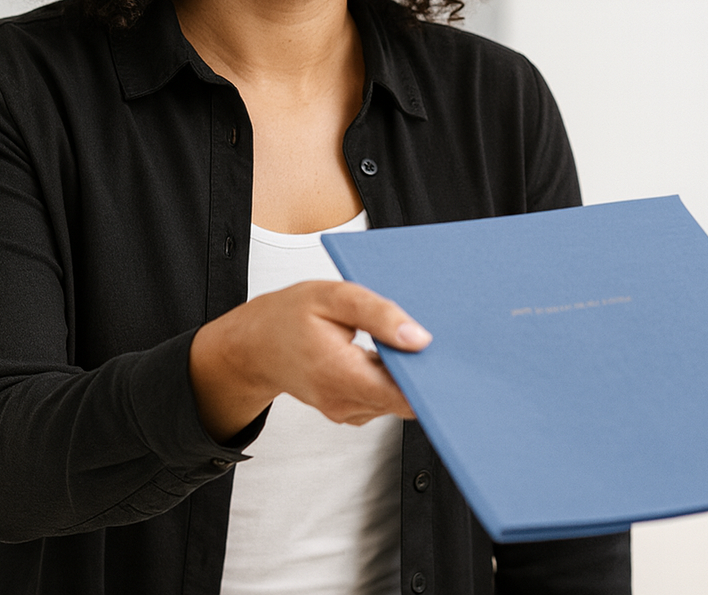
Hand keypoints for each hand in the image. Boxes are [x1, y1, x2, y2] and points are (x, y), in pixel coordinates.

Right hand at [189, 280, 431, 440]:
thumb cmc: (288, 316)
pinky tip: (391, 351)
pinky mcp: (349, 409)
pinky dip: (391, 377)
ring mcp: (346, 411)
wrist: (254, 345)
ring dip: (407, 373)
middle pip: (403, 398)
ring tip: (409, 338)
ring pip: (395, 399)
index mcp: (339, 374)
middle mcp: (344, 402)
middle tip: (441, 340)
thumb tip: (421, 338)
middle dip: (424, 373)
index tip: (453, 362)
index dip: (431, 382)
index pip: (402, 395)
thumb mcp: (333, 296)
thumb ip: (378, 315)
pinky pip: (382, 398)